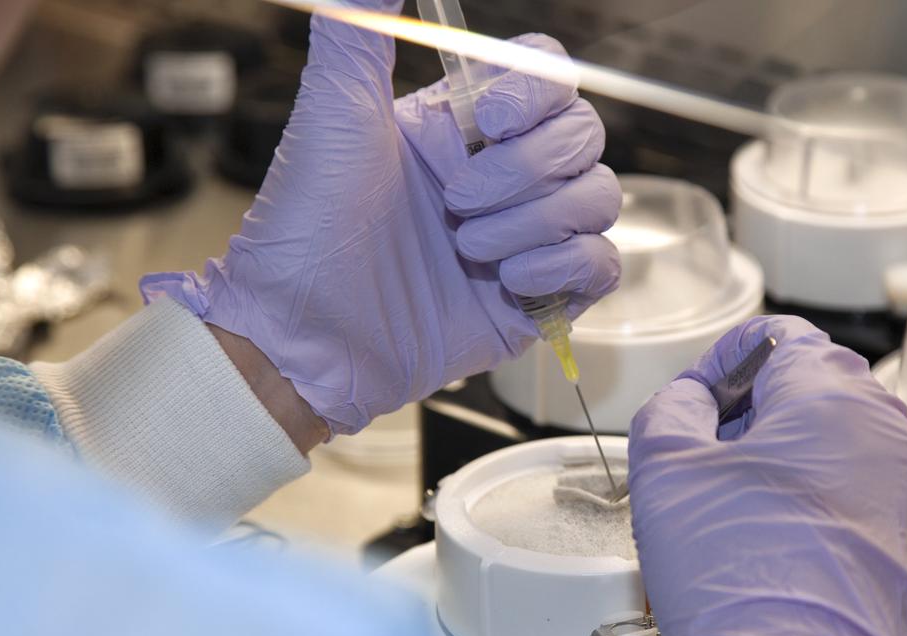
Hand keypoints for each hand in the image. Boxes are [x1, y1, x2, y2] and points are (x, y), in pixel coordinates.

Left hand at [141, 8, 619, 434]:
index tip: (485, 119)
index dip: (536, 90)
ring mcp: (524, 238)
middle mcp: (501, 175)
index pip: (549, 77)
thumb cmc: (307, 226)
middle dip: (525, 170)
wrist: (304, 334)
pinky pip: (602, 265)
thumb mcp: (331, 111)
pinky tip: (507, 282)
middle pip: (583, 135)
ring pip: (599, 199)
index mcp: (462, 126)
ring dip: (535, 222)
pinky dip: (562, 268)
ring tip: (469, 249)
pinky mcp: (537, 299)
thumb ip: (360, 26)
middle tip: (455, 203)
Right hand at [627, 316, 906, 635]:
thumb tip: (693, 401)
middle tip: (713, 461)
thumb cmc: (738, 579)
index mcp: (834, 396)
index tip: (701, 400)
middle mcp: (894, 433)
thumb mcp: (665, 468)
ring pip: (850, 446)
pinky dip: (833, 507)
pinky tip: (790, 547)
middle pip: (819, 390)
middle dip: (760, 414)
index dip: (726, 361)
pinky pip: (875, 498)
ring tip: (748, 513)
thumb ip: (672, 406)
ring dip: (798, 461)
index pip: (780, 336)